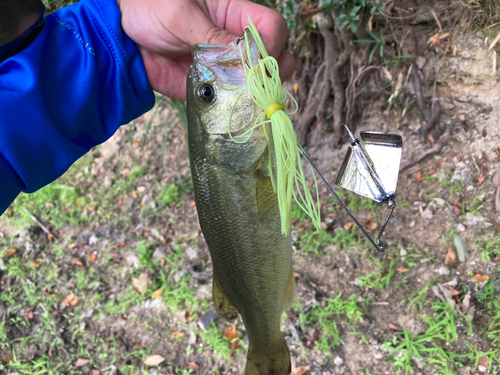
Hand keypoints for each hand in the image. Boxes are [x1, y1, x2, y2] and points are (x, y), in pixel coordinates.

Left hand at [117, 0, 295, 99]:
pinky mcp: (214, 90)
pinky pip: (234, 101)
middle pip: (275, 57)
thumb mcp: (181, 15)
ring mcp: (227, 68)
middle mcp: (236, 42)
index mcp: (234, 15)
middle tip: (254, 82)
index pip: (271, 28)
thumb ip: (213, 35)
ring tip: (243, 96)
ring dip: (256, 93)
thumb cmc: (150, 10)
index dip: (271, 44)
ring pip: (258, 83)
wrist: (123, 40)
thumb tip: (244, 55)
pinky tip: (229, 107)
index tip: (256, 59)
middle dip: (271, 72)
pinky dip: (237, 108)